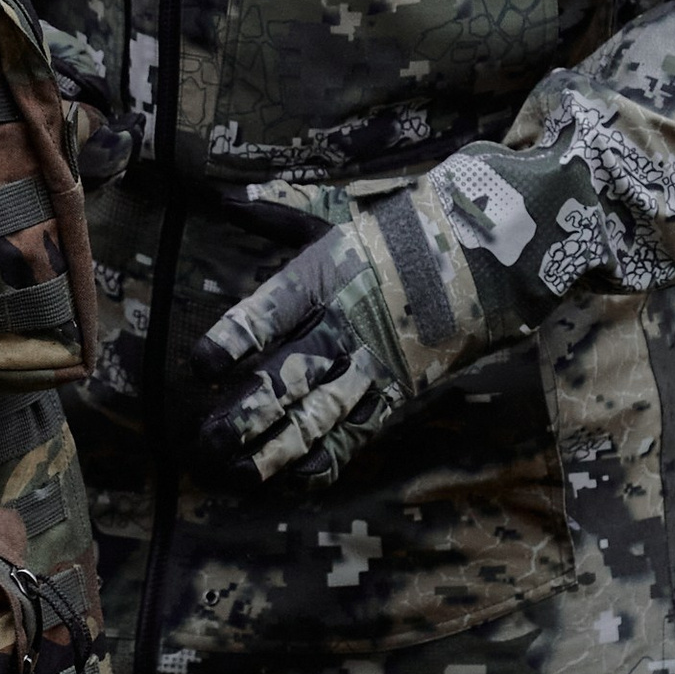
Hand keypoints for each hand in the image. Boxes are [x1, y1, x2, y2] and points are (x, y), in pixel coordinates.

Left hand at [193, 170, 513, 486]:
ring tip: (235, 472)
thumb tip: (220, 196)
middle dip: (245, 413)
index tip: (200, 366)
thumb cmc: (391, 234)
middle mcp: (342, 328)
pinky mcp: (393, 394)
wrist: (475, 259)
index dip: (232, 342)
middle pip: (288, 378)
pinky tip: (291, 476)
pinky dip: (324, 460)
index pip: (267, 315)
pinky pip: (355, 435)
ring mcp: (370, 366)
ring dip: (274, 449)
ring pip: (318, 418)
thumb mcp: (331, 215)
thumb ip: (273, 212)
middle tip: (206, 439)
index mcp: (320, 280)